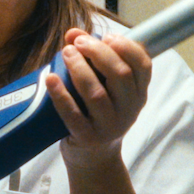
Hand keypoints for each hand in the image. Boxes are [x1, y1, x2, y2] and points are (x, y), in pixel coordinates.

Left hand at [45, 28, 150, 168]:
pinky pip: (73, 115)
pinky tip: (50, 79)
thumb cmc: (98, 115)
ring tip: (66, 53)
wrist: (94, 159)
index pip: (143, 65)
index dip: (126, 47)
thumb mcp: (105, 88)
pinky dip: (61, 95)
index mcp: (138, 94)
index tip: (107, 37)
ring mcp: (109, 126)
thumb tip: (72, 34)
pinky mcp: (87, 138)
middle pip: (120, 75)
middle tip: (78, 43)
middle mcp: (128, 110)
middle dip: (98, 53)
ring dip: (80, 69)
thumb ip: (92, 59)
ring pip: (96, 94)